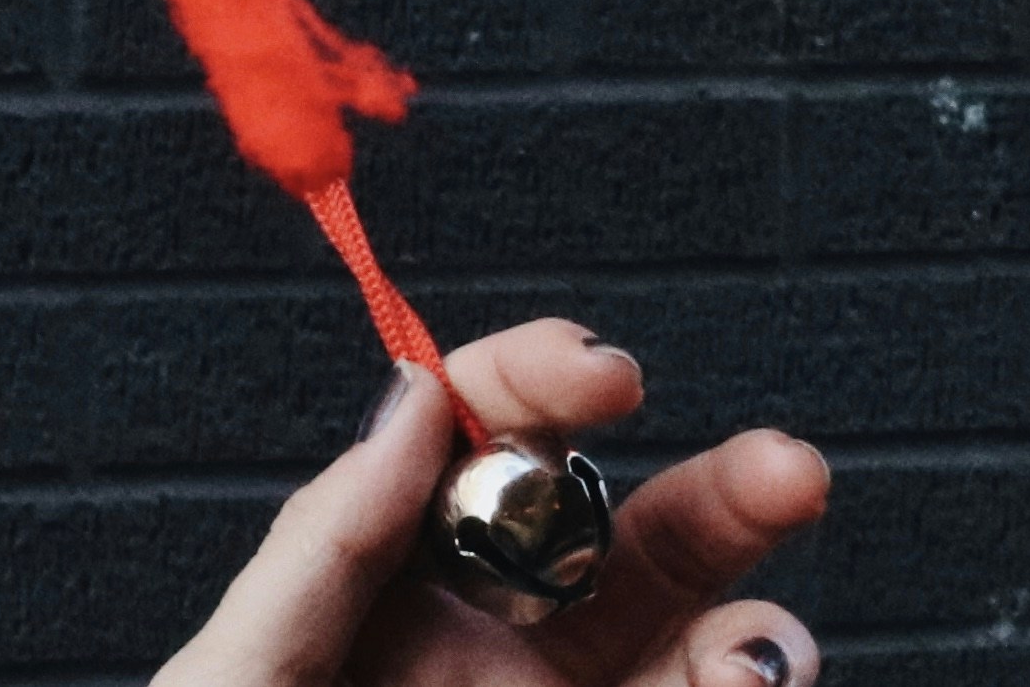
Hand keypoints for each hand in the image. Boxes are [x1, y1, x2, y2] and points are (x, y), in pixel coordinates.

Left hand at [155, 318, 828, 686]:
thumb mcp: (242, 675)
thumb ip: (331, 540)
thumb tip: (409, 393)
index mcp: (397, 587)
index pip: (488, 446)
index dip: (543, 385)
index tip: (604, 373)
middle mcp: (499, 653)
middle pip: (632, 544)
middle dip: (721, 496)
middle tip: (786, 471)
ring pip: (703, 659)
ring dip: (756, 644)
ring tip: (752, 667)